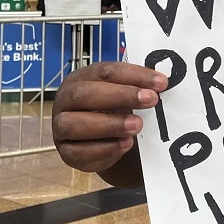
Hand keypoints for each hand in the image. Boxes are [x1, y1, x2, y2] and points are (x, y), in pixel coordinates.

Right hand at [52, 62, 166, 173]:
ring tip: (137, 126)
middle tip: (151, 100)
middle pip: (86, 94)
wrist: (102, 141)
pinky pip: (78, 152)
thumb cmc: (113, 108)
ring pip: (74, 123)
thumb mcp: (124, 94)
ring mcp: (61, 126)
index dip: (135, 75)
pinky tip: (126, 144)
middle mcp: (67, 99)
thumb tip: (163, 83)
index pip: (106, 71)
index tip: (161, 83)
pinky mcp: (66, 152)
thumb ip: (138, 87)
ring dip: (109, 124)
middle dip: (121, 96)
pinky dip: (104, 149)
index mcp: (82, 77)